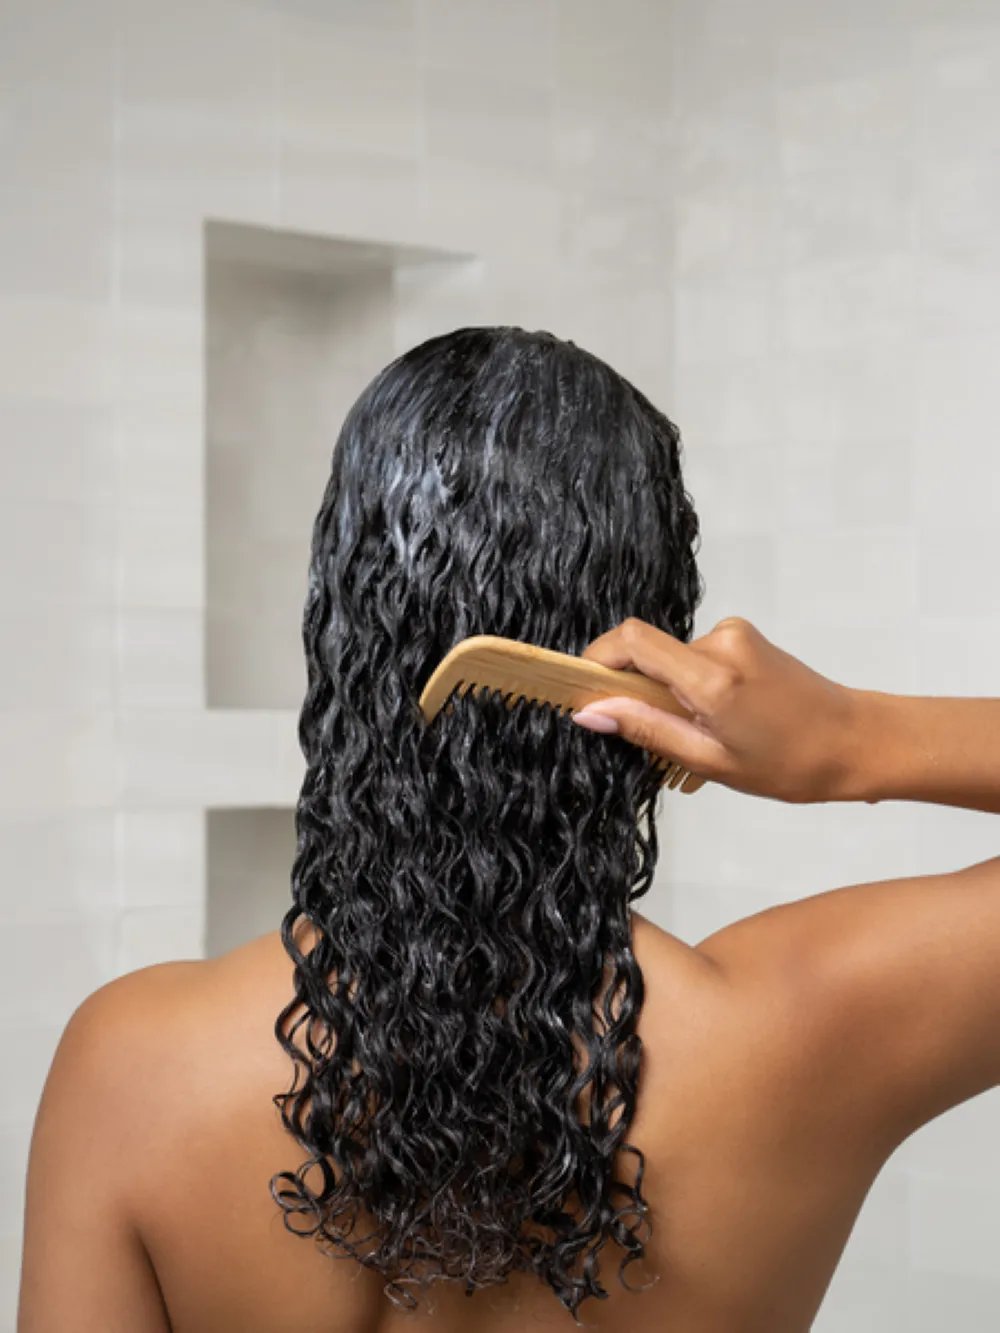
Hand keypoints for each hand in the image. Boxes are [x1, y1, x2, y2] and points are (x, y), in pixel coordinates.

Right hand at [571, 616, 862, 803]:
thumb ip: (647, 730)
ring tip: (701, 738)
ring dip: (669, 695)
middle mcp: (722, 642)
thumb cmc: (792, 764)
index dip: (598, 659)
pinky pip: (696, 659)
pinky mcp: (744, 637)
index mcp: (713, 677)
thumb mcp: (711, 761)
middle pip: (649, 653)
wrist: (857, 741)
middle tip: (657, 739)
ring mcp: (735, 635)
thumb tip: (589, 712)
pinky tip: (718, 723)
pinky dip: (692, 689)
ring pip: (672, 660)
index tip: (585, 693)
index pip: (632, 641)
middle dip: (638, 692)